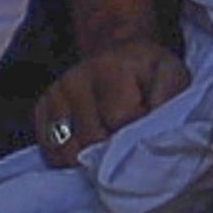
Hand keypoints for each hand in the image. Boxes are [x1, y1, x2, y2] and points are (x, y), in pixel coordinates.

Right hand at [32, 40, 185, 165]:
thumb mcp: (170, 74)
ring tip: (107, 148)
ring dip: (88, 159)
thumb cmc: (148, 72)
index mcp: (110, 69)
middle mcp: (75, 79)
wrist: (117, 54)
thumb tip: (154, 128)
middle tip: (127, 143)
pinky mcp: (42, 108)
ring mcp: (55, 95)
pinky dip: (68, 158)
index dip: (135, 133)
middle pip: (90, 139)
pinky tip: (86, 148)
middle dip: (112, 151)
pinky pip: (50, 149)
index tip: (144, 130)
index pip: (118, 118)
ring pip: (67, 151)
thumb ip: (167, 98)